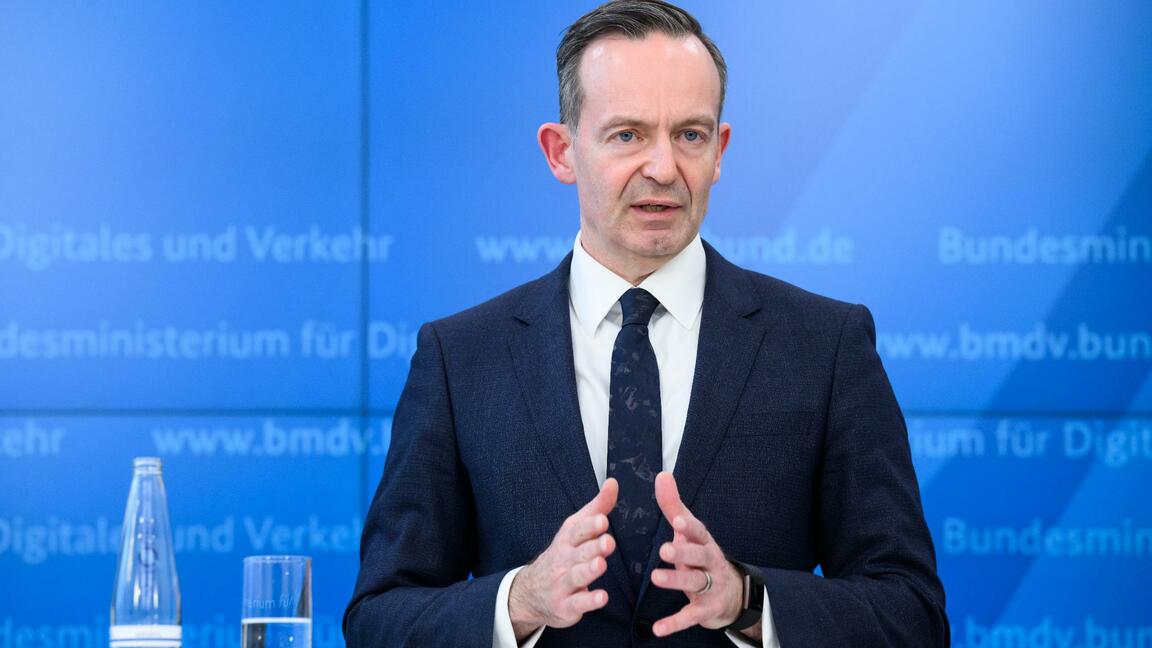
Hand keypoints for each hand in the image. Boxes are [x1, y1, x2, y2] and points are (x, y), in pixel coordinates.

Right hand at [508, 478, 617, 640]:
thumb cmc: (563, 555)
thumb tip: (613, 483)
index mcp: (568, 540)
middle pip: (579, 552)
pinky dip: (589, 601)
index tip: (602, 520)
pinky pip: (578, 603)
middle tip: (607, 542)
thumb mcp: (577, 529)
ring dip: (589, 570)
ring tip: (600, 564)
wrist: (532, 592)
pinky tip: (601, 597)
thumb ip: (598, 507)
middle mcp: (564, 560)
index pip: (577, 530)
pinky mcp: (566, 605)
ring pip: (577, 576)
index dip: (590, 526)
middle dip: (593, 547)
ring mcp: (563, 583)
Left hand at [649, 472, 744, 637]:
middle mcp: (710, 563)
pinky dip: (674, 623)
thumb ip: (673, 505)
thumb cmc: (702, 555)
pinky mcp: (706, 610)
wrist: (732, 593)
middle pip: (699, 557)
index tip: (679, 519)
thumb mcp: (689, 531)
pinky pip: (690, 617)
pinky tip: (657, 629)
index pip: (699, 532)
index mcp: (704, 542)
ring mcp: (710, 587)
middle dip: (684, 553)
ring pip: (695, 583)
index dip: (690, 526)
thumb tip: (662, 475)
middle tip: (665, 549)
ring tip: (657, 577)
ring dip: (676, 581)